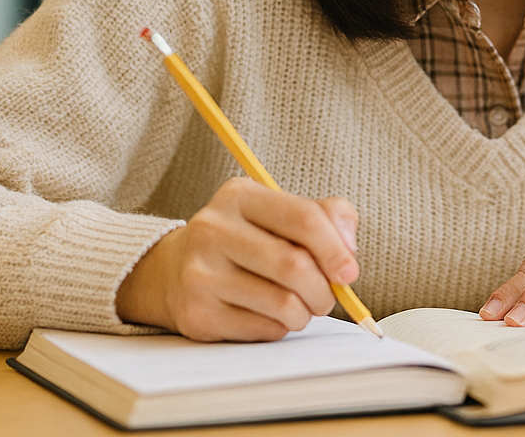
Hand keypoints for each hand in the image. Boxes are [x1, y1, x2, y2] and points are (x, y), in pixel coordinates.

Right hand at [115, 177, 358, 341]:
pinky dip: (280, 327)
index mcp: (239, 196)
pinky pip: (263, 329)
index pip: (304, 218)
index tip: (349, 273)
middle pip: (295, 266)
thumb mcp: (281, 213)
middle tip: (326, 298)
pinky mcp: (197, 314)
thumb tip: (348, 253)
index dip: (337, 249)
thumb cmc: (248, 240)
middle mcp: (213, 229)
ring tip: (300, 307)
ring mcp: (200, 273)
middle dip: (324, 290)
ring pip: (283, 304)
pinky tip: (270, 316)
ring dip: (305, 313)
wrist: (176, 271)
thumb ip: (327, 217)